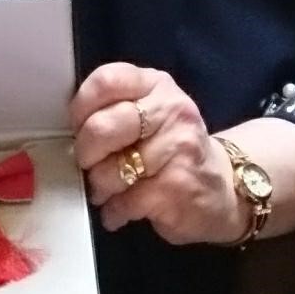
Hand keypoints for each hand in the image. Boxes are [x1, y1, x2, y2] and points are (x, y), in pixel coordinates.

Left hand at [70, 61, 243, 245]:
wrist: (224, 188)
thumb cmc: (174, 149)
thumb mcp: (152, 113)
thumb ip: (116, 108)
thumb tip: (70, 130)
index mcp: (157, 85)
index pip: (106, 81)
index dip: (80, 108)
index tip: (78, 127)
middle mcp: (171, 111)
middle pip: (101, 128)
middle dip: (85, 154)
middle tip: (90, 165)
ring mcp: (178, 149)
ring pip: (110, 170)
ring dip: (100, 187)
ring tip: (110, 190)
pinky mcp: (176, 187)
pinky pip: (124, 201)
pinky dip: (114, 212)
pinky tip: (121, 210)